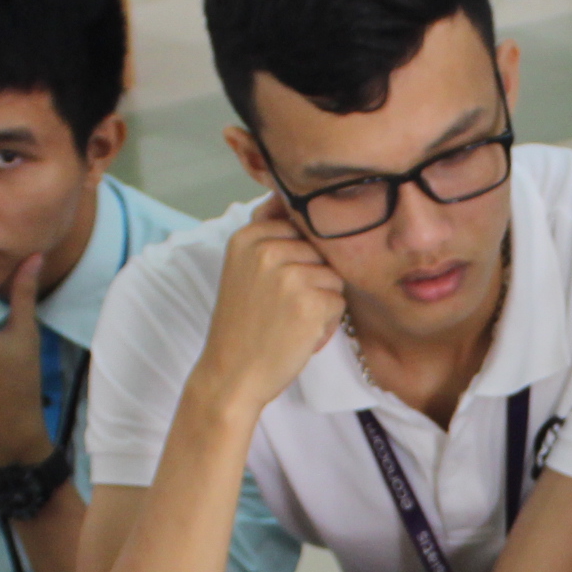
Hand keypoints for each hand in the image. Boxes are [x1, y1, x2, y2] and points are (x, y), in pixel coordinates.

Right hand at [195, 202, 347, 414]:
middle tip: (283, 309)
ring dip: (321, 303)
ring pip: (333, 277)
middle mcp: (266, 249)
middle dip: (312, 281)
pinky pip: (339, 303)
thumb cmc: (244, 325)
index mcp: (247, 237)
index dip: (297, 259)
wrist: (231, 375)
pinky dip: (327, 324)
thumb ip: (268, 236)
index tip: (275, 286)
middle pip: (320, 252)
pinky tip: (300, 336)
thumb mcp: (244, 269)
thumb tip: (290, 196)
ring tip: (291, 322)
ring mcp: (289, 275)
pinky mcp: (310, 302)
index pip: (298, 226)